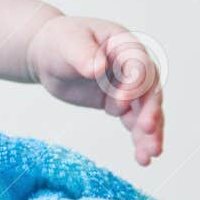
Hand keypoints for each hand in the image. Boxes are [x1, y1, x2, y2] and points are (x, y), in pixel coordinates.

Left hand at [26, 15, 164, 165]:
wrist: (48, 55)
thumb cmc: (59, 41)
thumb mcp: (68, 42)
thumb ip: (83, 53)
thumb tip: (97, 68)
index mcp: (124, 44)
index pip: (138, 65)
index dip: (133, 84)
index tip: (121, 102)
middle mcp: (132, 66)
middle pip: (149, 91)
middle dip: (150, 111)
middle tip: (148, 130)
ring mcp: (128, 87)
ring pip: (146, 111)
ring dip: (150, 133)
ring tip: (150, 155)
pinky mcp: (120, 104)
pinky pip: (134, 122)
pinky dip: (139, 139)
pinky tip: (142, 158)